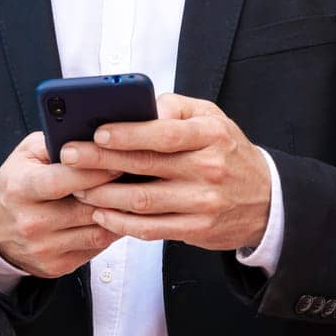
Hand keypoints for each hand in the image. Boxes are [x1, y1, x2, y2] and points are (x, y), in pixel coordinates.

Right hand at [0, 131, 123, 278]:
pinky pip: (95, 249)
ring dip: (119, 215)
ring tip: (134, 196)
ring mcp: (43, 249)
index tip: (119, 160)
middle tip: (138, 178)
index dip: (94, 170)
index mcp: (20, 188)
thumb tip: (92, 137)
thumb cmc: (16, 183)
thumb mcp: (25, 155)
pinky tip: (118, 216)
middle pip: (85, 209)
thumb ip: (55, 142)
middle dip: (115, 193)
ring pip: (97, 232)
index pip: (62, 180)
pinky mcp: (56, 266)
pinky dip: (111, 232)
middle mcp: (30, 222)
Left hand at [64, 93, 270, 250]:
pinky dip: (121, 223)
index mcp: (211, 135)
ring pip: (143, 201)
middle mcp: (209, 168)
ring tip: (78, 186)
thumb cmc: (227, 152)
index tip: (97, 132)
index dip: (128, 133)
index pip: (165, 133)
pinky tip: (101, 213)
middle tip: (69, 156)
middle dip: (102, 161)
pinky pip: (150, 228)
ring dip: (104, 194)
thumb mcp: (212, 118)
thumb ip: (176, 107)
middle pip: (146, 165)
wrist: (266, 199)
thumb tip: (142, 107)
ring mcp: (203, 202)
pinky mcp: (197, 229)